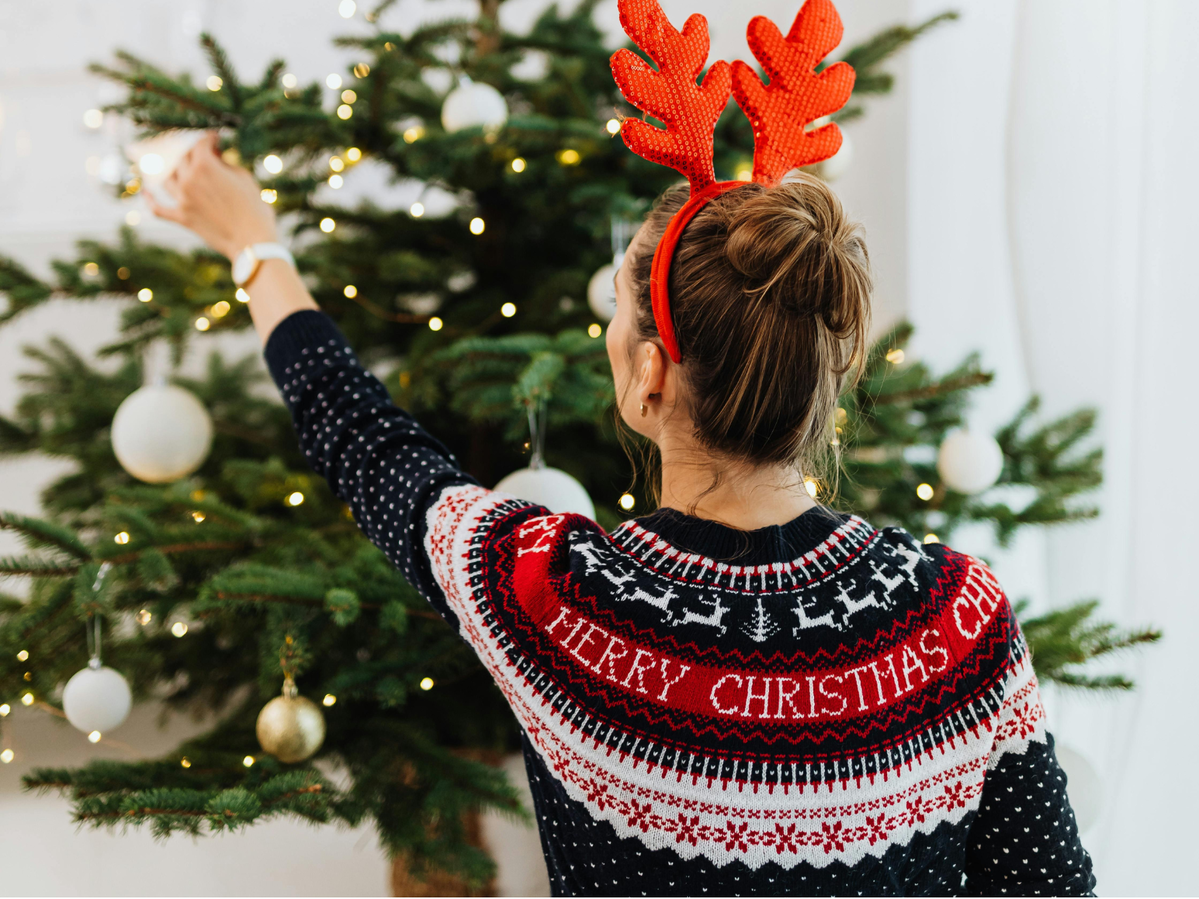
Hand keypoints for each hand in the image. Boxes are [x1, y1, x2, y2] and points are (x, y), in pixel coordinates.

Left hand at [146, 132, 278, 260]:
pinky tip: (146, 192)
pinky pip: (158, 208)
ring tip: (182, 168)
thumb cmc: (254, 208)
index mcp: (205, 166)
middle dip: (193, 152)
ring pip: (167, 177)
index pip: (199, 143)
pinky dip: (150, 200)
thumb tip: (215, 157)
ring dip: (174, 170)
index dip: (208, 138)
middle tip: (203, 153)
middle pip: (182, 158)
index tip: (215, 139)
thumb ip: (225, 163)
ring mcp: (182, 199)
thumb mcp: (243, 178)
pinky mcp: (182, 218)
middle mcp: (188, 179)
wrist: (252, 241)